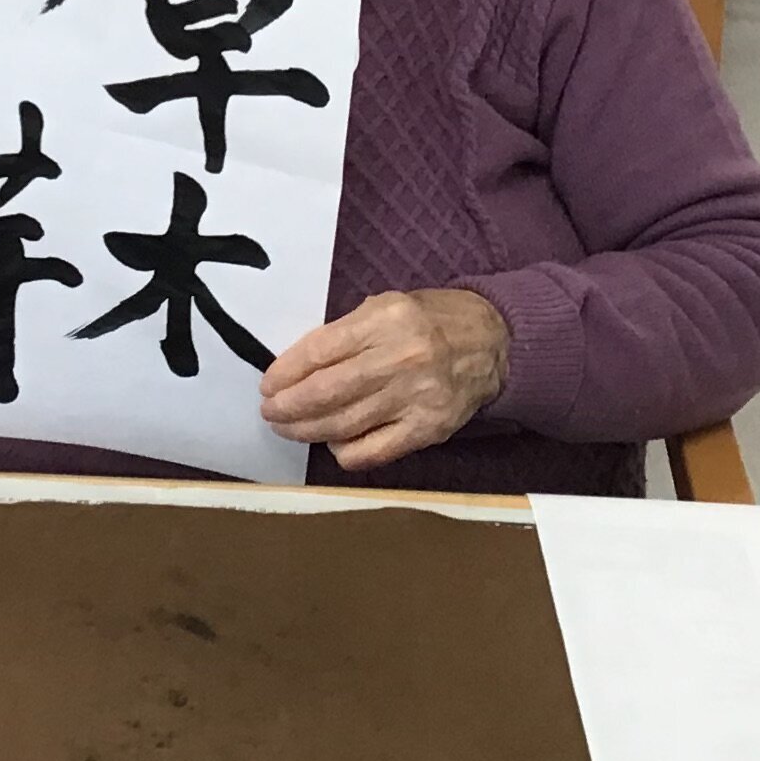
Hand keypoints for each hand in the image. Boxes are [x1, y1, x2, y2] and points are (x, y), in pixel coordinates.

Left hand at [260, 289, 510, 471]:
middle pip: (327, 392)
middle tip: (270, 413)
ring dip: (307, 431)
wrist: (491, 342)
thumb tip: (295, 368)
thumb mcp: (384, 308)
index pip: (320, 351)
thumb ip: (344, 334)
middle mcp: (401, 358)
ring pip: (345, 425)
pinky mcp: (429, 429)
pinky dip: (345, 452)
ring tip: (290, 429)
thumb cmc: (428, 320)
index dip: (286, 372)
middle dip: (288, 408)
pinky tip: (334, 443)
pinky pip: (374, 452)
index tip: (267, 385)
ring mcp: (417, 397)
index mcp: (386, 320)